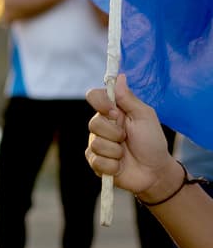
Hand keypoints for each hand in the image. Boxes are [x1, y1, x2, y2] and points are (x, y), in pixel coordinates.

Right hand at [86, 75, 176, 199]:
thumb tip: (119, 76)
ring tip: (125, 154)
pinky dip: (112, 165)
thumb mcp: (145, 117)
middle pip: (93, 123)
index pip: (93, 97)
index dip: (101, 103)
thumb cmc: (152, 142)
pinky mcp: (95, 162)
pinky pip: (96, 160)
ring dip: (116, 151)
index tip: (114, 111)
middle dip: (114, 133)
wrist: (155, 171)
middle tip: (127, 138)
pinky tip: (120, 165)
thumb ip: (129, 98)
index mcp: (112, 112)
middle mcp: (101, 126)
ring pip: (96, 143)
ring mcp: (96, 144)